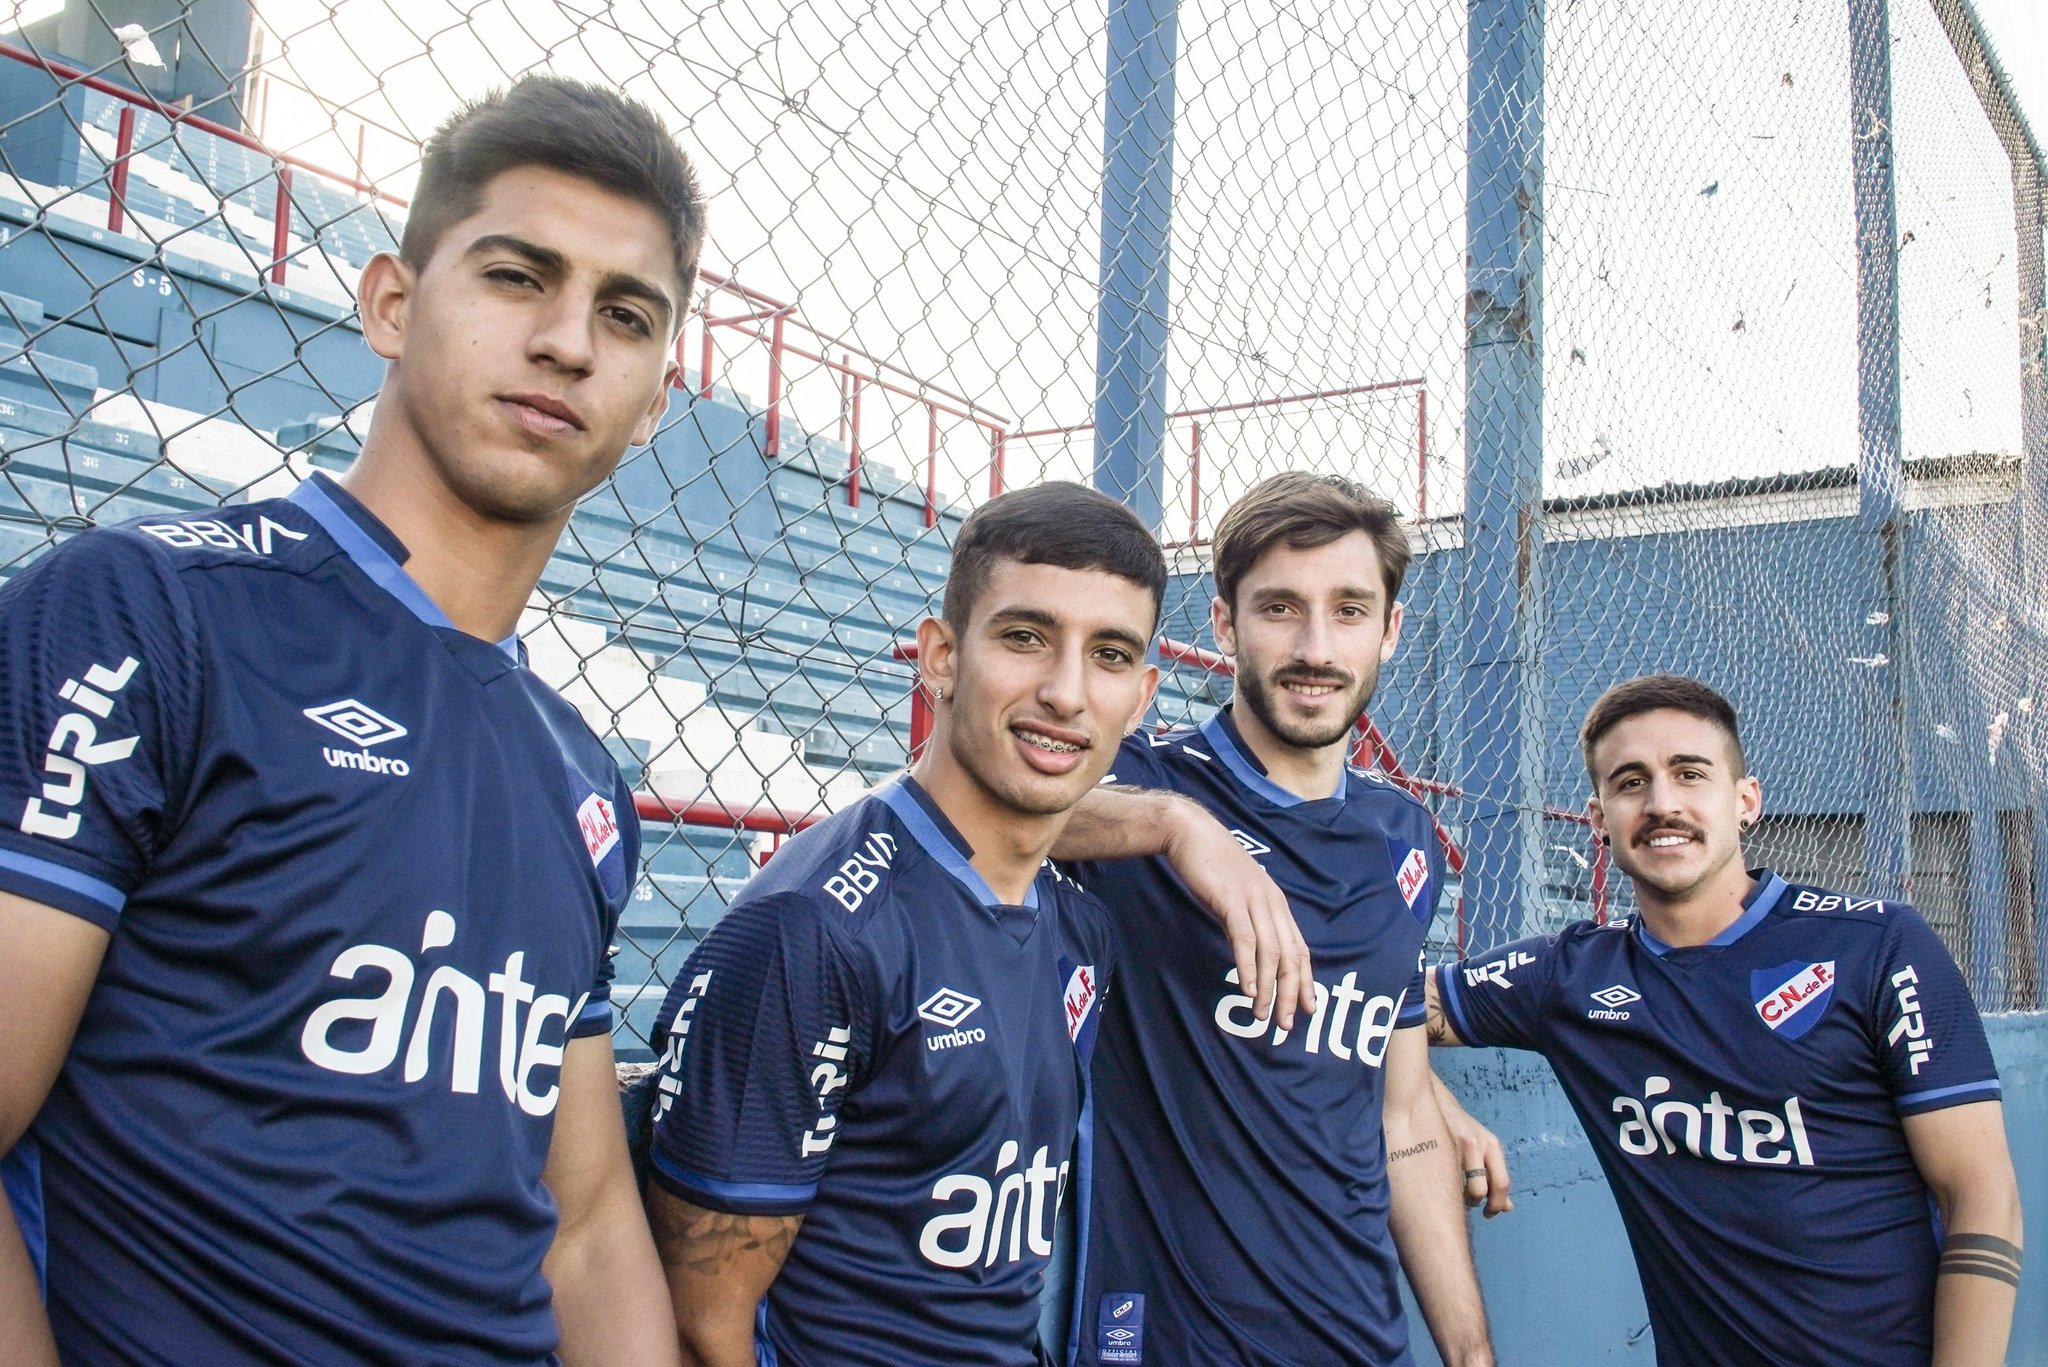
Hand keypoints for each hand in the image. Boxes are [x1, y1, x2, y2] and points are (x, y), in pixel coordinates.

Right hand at [1160, 800, 1315, 1028]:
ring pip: (1270, 952)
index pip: (1299, 948)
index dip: (1307, 980)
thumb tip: (1249, 954)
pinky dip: (1247, 967)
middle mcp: (1272, 903)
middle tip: (1287, 1023)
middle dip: (1292, 992)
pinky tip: (1247, 988)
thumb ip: (1247, 923)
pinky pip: (1245, 939)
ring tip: (1262, 1014)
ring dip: (1269, 987)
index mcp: (1276, 903)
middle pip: (1290, 955)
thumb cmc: (1211, 865)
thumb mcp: (1236, 897)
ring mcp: (1253, 900)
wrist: (1190, 833)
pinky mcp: (1232, 899)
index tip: (1308, 1008)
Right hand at [1434, 1074, 1511, 1216]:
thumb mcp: (1485, 1149)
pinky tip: (1443, 1183)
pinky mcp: (1437, 1148)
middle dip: (1477, 1204)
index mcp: (1492, 1146)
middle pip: (1480, 1190)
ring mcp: (1456, 1146)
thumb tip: (1508, 1208)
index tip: (1490, 1213)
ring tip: (1457, 1193)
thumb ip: (1496, 1176)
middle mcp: (1477, 1144)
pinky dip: (1445, 1188)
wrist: (1436, 1103)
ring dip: (1459, 1198)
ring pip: (1459, 1187)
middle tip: (1473, 1207)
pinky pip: (1444, 1180)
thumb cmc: (1463, 1133)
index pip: (1501, 1184)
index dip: (1497, 1205)